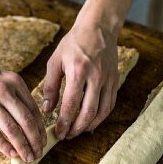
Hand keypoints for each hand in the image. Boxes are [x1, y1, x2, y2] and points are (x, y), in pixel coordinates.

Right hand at [0, 53, 45, 162]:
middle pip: (26, 121)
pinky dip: (4, 145)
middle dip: (35, 140)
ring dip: (22, 146)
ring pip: (12, 129)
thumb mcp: (1, 78)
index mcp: (15, 82)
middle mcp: (5, 91)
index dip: (40, 128)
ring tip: (28, 157)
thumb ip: (14, 94)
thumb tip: (26, 119)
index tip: (43, 141)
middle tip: (39, 154)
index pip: (33, 109)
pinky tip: (11, 154)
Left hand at [42, 20, 118, 140]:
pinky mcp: (115, 80)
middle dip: (77, 128)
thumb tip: (47, 109)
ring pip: (102, 111)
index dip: (64, 122)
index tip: (58, 132)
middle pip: (88, 111)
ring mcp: (108, 79)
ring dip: (90, 125)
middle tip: (67, 136)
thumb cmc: (73, 44)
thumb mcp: (55, 62)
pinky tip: (91, 122)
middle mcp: (96, 77)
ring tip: (78, 131)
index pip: (71, 104)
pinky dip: (101, 117)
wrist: (99, 27)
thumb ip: (50, 86)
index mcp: (78, 71)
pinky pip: (110, 104)